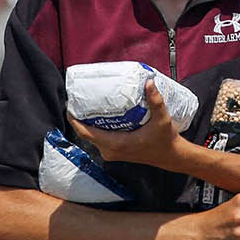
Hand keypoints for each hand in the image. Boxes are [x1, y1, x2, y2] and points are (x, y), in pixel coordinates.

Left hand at [69, 80, 185, 170]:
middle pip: (86, 134)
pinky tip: (98, 115)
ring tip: (86, 104)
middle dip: (79, 118)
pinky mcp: (115, 152)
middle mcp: (111, 150)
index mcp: (117, 144)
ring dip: (87, 123)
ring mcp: (112, 153)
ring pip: (92, 137)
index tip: (69, 106)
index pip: (86, 133)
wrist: (170, 156)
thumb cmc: (165, 139)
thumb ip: (155, 101)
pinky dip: (95, 128)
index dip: (75, 121)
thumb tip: (149, 82)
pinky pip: (99, 139)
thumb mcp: (162, 119)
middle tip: (78, 99)